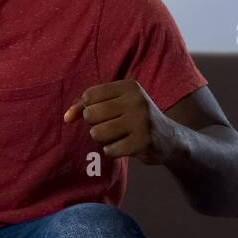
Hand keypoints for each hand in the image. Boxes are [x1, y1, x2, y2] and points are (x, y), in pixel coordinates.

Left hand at [63, 79, 181, 164]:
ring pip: (97, 133)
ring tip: (115, 137)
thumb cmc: (135, 118)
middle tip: (109, 126)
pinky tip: (124, 146)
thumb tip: (67, 117)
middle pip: (91, 114)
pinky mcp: (143, 142)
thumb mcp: (117, 103)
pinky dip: (112, 151)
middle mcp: (136, 101)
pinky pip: (109, 150)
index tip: (98, 114)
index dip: (86, 108)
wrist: (170, 139)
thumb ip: (87, 105)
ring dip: (101, 139)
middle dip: (94, 124)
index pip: (89, 95)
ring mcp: (141, 121)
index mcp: (129, 86)